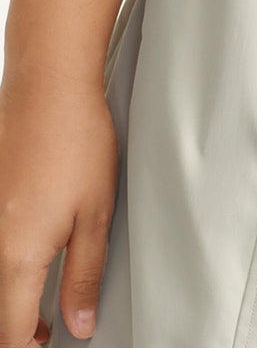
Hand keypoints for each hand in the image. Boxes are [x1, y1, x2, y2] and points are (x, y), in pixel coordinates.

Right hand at [0, 65, 119, 343]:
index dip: (32, 345)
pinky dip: (8, 260)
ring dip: (11, 295)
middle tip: (51, 326)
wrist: (47, 87)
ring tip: (43, 297)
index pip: (11, 333)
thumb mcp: (95, 215)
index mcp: (16, 258)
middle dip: (18, 328)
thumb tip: (78, 324)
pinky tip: (31, 250)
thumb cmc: (76, 142)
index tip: (53, 340)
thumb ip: (84, 277)